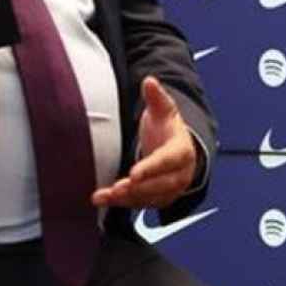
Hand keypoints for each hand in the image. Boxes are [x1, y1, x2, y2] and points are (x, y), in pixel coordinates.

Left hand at [91, 77, 197, 208]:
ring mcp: (169, 190)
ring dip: (126, 199)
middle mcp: (179, 175)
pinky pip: (141, 204)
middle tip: (117, 188)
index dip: (151, 168)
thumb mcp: (164, 111)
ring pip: (149, 198)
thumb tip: (150, 81)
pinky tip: (103, 199)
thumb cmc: (167, 129)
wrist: (178, 151)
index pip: (167, 161)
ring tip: (103, 196)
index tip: (133, 174)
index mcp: (181, 152)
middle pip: (160, 185)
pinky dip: (122, 204)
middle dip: (138, 188)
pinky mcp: (158, 199)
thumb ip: (157, 97)